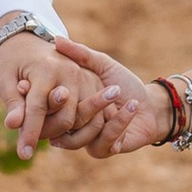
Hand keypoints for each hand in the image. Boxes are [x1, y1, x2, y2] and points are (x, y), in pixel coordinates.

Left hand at [0, 32, 111, 158]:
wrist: (28, 41)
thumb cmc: (12, 62)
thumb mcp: (5, 80)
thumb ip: (14, 103)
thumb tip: (13, 126)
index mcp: (47, 69)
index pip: (38, 109)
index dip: (30, 134)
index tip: (23, 155)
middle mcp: (71, 72)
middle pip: (65, 118)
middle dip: (48, 133)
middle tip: (30, 137)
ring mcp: (86, 77)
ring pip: (81, 119)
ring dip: (63, 132)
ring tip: (42, 129)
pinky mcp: (93, 82)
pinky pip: (92, 114)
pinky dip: (77, 126)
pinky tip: (58, 128)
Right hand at [50, 39, 174, 157]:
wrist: (150, 106)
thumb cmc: (124, 85)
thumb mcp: (103, 66)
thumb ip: (81, 56)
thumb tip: (56, 41)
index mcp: (67, 105)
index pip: (45, 106)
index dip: (43, 96)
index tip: (42, 84)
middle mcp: (71, 125)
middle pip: (58, 123)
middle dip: (67, 106)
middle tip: (75, 90)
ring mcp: (85, 140)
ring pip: (79, 134)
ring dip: (98, 110)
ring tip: (116, 92)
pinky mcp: (102, 150)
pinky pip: (104, 141)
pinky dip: (119, 123)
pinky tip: (131, 106)